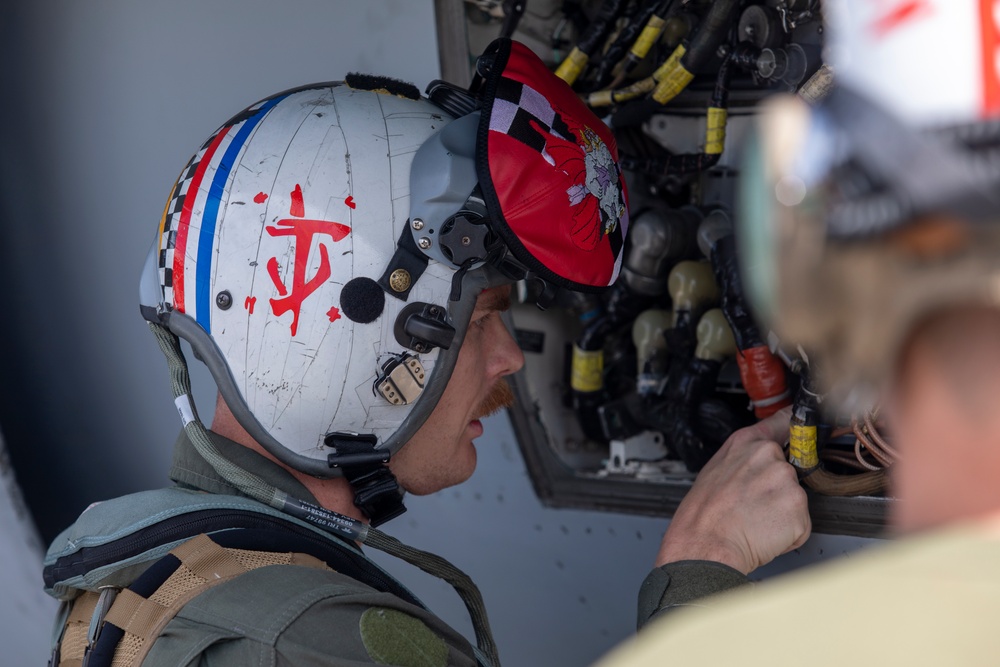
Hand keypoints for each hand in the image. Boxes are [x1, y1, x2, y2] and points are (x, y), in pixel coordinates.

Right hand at [655, 406, 810, 573]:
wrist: (705, 543)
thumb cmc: (704, 513)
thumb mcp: (716, 469)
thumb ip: (743, 457)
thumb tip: (758, 458)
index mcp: (747, 443)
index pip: (784, 423)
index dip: (797, 429)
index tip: (805, 428)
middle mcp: (769, 456)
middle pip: (789, 471)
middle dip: (777, 489)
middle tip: (752, 504)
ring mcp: (787, 481)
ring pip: (795, 499)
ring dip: (783, 513)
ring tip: (755, 519)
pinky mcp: (799, 509)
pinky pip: (801, 524)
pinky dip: (788, 533)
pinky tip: (765, 532)